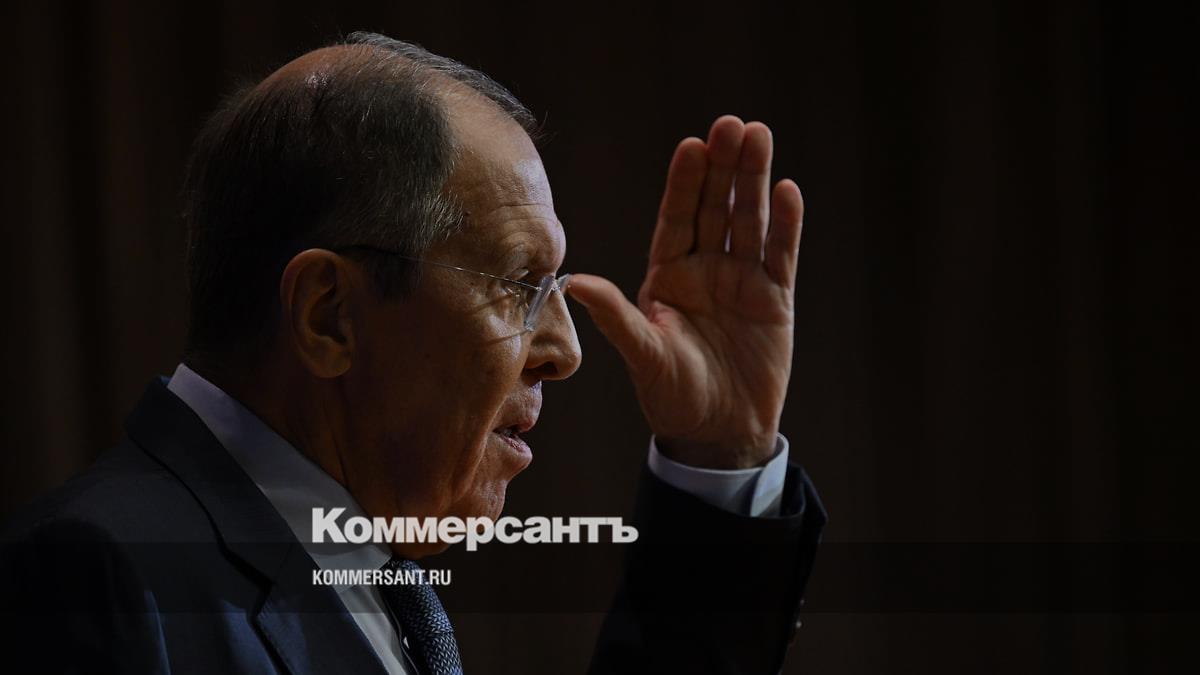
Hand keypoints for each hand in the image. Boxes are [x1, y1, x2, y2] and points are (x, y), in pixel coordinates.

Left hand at [568, 116, 804, 469]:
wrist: (718, 433)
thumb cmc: (672, 397)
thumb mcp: (644, 356)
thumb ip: (616, 317)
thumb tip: (573, 281)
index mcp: (666, 277)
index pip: (676, 219)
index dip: (683, 183)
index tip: (691, 146)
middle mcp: (703, 270)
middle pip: (714, 208)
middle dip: (722, 168)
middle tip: (731, 125)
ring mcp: (741, 281)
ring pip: (749, 221)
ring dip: (755, 181)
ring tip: (760, 136)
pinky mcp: (773, 299)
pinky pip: (781, 254)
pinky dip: (786, 225)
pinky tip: (788, 191)